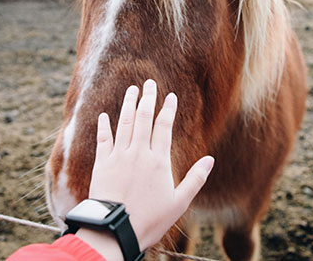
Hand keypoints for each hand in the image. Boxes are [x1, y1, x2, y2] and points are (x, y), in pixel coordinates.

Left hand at [86, 79, 214, 250]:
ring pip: (124, 123)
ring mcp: (119, 156)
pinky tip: (104, 115)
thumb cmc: (150, 219)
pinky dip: (104, 126)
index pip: (164, 127)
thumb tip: (210, 160)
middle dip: (147, 98)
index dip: (168, 109)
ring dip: (128, 105)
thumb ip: (195, 179)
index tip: (170, 96)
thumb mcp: (179, 202)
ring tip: (131, 90)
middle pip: (144, 118)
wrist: (116, 229)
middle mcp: (139, 153)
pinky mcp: (102, 164)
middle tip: (149, 83)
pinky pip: (103, 139)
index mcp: (159, 161)